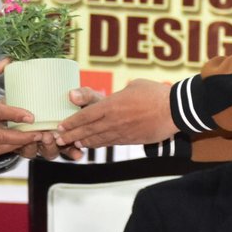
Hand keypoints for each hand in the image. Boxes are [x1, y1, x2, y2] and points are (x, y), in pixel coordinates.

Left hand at [54, 78, 176, 148]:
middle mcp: (113, 121)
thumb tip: (103, 97)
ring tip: (72, 145)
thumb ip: (114, 93)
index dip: (71, 122)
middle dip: (71, 136)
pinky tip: (92, 146)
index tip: (60, 127)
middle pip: (87, 130)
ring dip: (83, 142)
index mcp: (112, 105)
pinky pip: (111, 143)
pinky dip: (99, 144)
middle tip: (58, 140)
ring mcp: (122, 132)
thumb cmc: (154, 93)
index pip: (85, 116)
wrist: (174, 110)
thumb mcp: (133, 85)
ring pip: (97, 139)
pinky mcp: (130, 140)